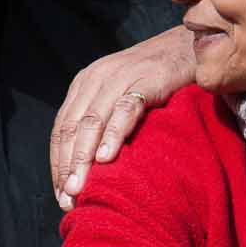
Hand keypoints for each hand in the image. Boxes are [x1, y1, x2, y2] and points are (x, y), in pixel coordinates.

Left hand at [50, 24, 195, 209]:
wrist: (187, 47)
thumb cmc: (154, 80)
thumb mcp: (118, 95)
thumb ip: (100, 120)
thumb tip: (87, 168)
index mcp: (84, 85)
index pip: (61, 129)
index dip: (58, 163)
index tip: (61, 194)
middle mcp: (95, 79)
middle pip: (72, 128)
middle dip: (67, 167)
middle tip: (67, 199)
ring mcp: (119, 78)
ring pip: (92, 122)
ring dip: (83, 158)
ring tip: (80, 187)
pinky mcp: (144, 81)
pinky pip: (124, 111)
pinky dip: (113, 135)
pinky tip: (106, 158)